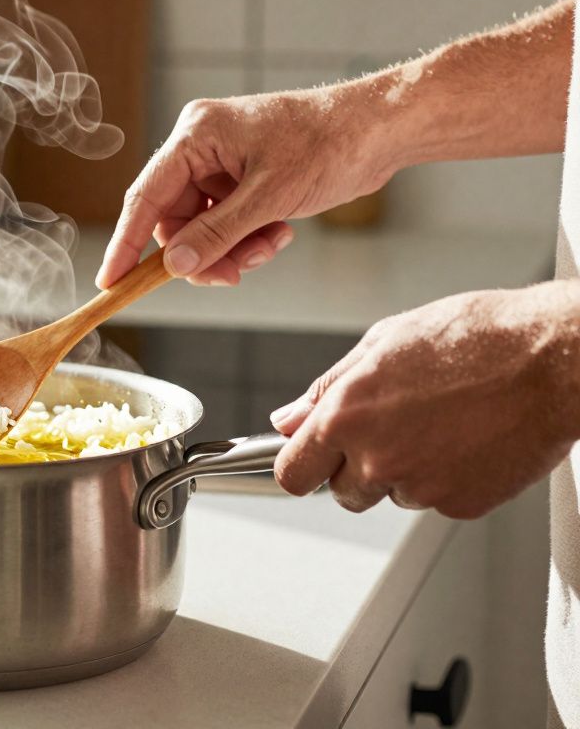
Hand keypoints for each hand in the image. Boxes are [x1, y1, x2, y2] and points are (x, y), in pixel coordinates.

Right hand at [97, 89, 396, 287]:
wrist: (381, 131)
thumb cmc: (329, 143)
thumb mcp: (269, 198)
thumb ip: (216, 235)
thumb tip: (174, 266)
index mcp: (196, 135)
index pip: (145, 197)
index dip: (125, 243)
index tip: (110, 281)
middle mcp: (202, 147)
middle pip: (174, 220)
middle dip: (202, 253)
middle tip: (231, 275)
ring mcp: (222, 164)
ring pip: (201, 228)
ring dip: (230, 249)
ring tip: (267, 248)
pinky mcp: (243, 180)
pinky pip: (225, 224)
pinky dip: (247, 240)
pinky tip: (278, 234)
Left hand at [270, 282, 579, 518]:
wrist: (553, 359)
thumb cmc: (477, 338)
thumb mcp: (383, 342)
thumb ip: (326, 389)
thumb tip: (289, 418)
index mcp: (346, 416)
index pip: (292, 473)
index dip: (300, 466)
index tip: (309, 460)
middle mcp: (376, 458)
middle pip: (342, 493)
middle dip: (357, 469)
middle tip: (394, 430)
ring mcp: (420, 486)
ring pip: (393, 495)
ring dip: (406, 471)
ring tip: (442, 423)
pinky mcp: (461, 504)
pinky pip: (437, 501)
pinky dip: (447, 479)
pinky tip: (468, 439)